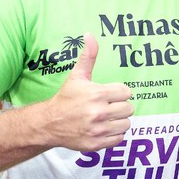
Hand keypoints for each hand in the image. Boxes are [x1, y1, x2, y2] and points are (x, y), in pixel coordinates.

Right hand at [44, 33, 132, 150]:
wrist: (50, 123)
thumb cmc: (66, 98)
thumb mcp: (77, 76)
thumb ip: (88, 56)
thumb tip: (90, 35)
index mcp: (97, 94)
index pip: (126, 92)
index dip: (119, 93)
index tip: (109, 94)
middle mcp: (99, 112)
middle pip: (129, 108)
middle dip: (120, 106)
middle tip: (108, 106)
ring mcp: (98, 130)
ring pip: (126, 124)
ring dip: (119, 121)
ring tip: (107, 117)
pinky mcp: (97, 144)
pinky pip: (119, 138)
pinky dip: (114, 134)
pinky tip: (103, 128)